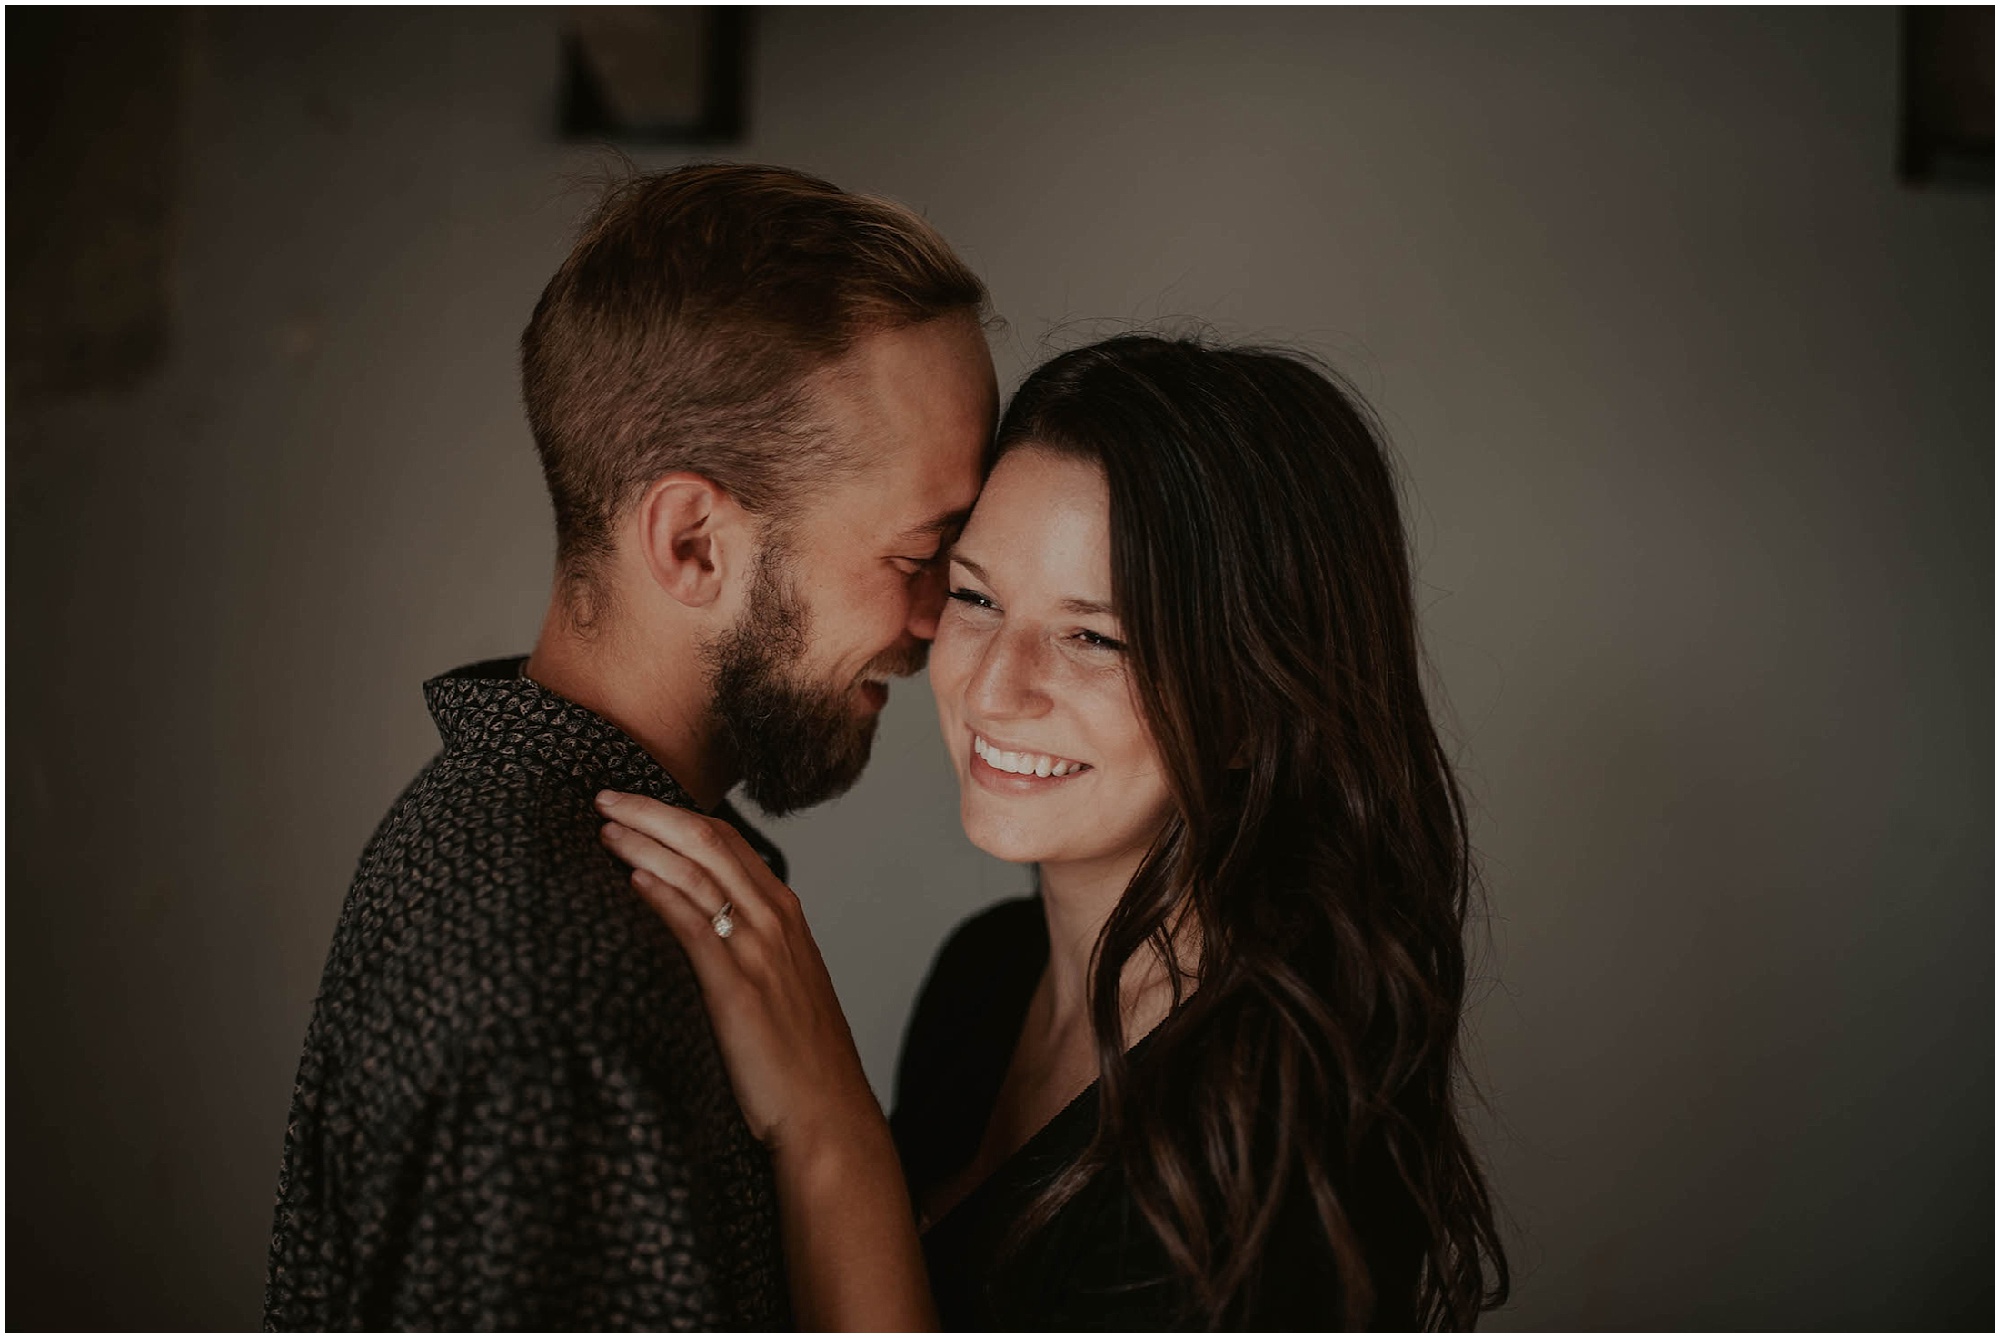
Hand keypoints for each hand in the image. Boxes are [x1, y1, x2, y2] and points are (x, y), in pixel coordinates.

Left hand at [594, 790, 882, 1153]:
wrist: (827, 1113)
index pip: (727, 840)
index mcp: (786, 914)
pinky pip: (695, 927)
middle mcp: (776, 921)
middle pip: (709, 842)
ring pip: (699, 875)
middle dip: (652, 812)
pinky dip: (663, 896)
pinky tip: (631, 880)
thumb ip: (749, 947)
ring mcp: (759, 951)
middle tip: (603, 796)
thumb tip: (701, 927)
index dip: (675, 815)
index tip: (632, 803)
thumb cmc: (798, 1058)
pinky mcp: (737, 988)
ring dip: (647, 844)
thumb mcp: (782, 984)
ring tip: (604, 829)